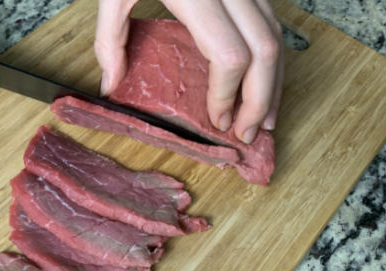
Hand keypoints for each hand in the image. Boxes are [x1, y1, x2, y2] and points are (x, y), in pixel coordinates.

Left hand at [95, 0, 282, 143]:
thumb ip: (109, 40)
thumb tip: (111, 85)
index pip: (229, 55)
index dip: (228, 96)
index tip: (218, 122)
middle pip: (264, 51)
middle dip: (259, 99)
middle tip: (248, 132)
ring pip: (277, 37)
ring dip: (274, 83)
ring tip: (264, 116)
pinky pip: (273, 23)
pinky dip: (271, 59)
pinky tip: (264, 81)